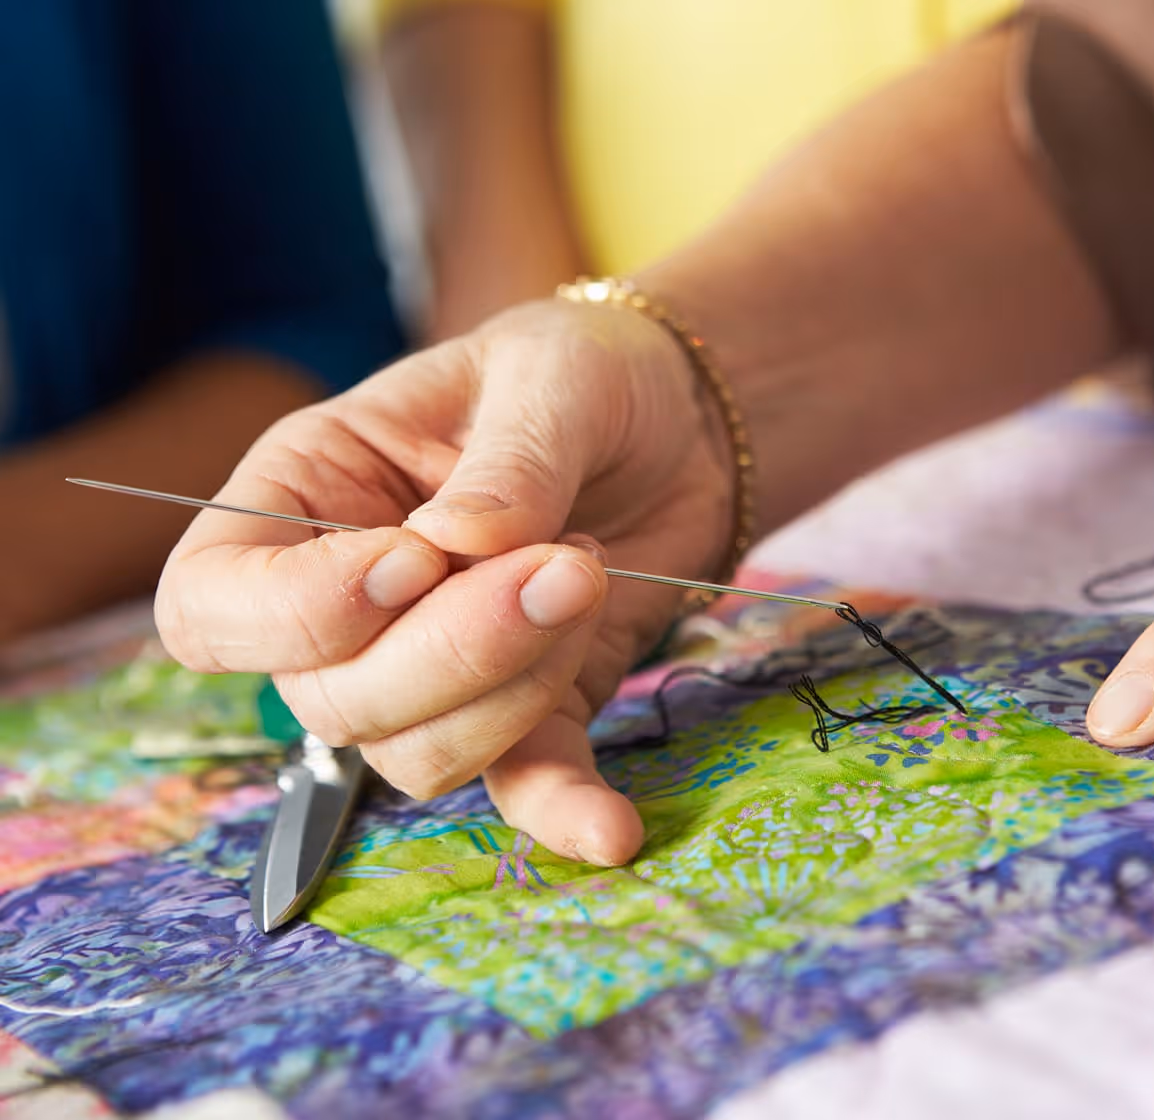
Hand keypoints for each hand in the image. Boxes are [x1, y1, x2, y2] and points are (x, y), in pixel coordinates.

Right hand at [156, 298, 733, 863]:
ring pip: (415, 753)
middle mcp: (349, 600)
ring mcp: (433, 668)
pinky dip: (562, 809)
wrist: (683, 417)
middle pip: (330, 698)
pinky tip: (612, 830)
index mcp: (307, 495)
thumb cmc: (583, 370)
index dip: (294, 613)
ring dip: (514, 690)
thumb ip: (507, 463)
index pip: (211, 604)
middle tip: (567, 562)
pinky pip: (519, 784)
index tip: (413, 560)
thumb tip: (459, 549)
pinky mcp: (529, 708)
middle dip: (451, 650)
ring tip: (590, 574)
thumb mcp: (546, 377)